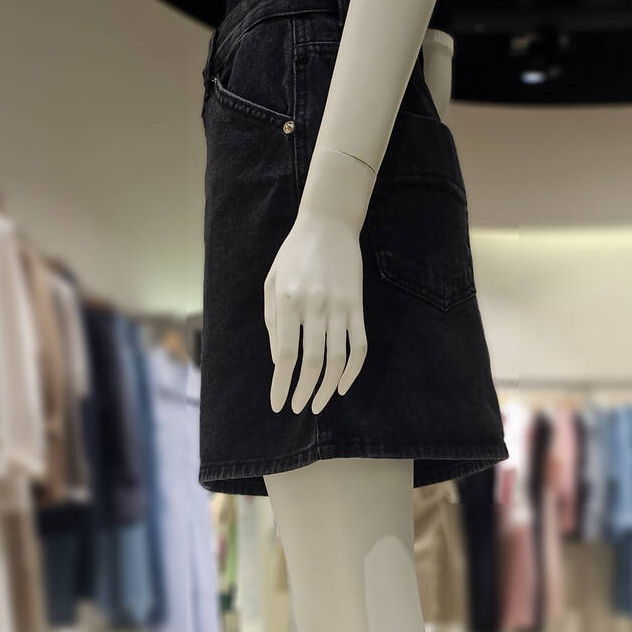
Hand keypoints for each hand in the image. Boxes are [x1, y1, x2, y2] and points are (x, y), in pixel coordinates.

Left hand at [263, 211, 367, 414]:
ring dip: (327, 387)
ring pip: (337, 359)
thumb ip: (273, 323)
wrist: (328, 223)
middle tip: (298, 408)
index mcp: (287, 301)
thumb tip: (280, 362)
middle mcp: (315, 306)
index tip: (279, 405)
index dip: (282, 384)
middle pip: (312, 362)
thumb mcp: (271, 283)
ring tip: (319, 404)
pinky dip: (354, 370)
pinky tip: (343, 386)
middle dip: (304, 392)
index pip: (286, 355)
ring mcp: (340, 306)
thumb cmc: (293, 254)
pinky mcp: (357, 305)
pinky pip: (359, 345)